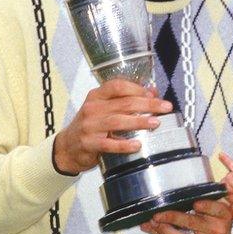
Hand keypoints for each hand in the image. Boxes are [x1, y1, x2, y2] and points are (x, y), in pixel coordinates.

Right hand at [53, 79, 172, 173]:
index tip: (153, 94)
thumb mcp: (104, 109)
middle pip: (123, 103)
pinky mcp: (89, 143)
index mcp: (96, 96)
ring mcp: (90, 126)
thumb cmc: (91, 126)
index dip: (137, 88)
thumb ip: (125, 101)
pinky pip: (109, 144)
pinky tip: (137, 145)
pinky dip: (124, 144)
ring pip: (117, 121)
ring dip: (138, 121)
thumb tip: (152, 92)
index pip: (117, 86)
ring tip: (155, 123)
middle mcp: (92, 108)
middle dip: (147, 104)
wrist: (67, 147)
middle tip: (165, 107)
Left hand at [141, 199, 232, 233]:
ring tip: (152, 223)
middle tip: (157, 214)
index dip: (206, 206)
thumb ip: (201, 201)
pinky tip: (156, 231)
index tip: (195, 203)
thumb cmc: (214, 223)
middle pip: (193, 223)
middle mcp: (218, 231)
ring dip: (164, 230)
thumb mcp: (214, 210)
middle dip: (172, 217)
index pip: (216, 209)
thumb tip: (173, 194)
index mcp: (224, 215)